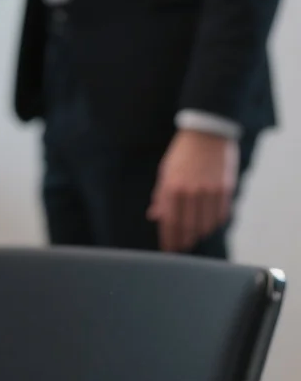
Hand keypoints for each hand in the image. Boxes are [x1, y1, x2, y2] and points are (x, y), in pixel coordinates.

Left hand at [147, 130, 239, 252]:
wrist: (208, 132)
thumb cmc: (182, 153)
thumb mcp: (165, 172)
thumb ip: (161, 196)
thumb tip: (155, 216)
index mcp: (172, 188)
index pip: (169, 222)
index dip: (169, 238)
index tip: (168, 248)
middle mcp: (191, 192)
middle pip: (187, 227)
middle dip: (183, 240)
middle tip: (181, 247)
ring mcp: (210, 191)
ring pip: (205, 224)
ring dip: (199, 234)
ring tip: (194, 238)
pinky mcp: (226, 189)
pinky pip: (221, 215)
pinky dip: (214, 223)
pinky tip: (209, 225)